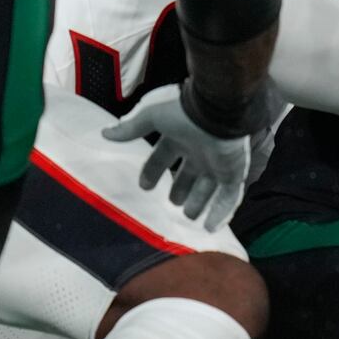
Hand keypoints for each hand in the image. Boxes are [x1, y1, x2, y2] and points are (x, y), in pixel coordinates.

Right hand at [102, 82, 255, 231]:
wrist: (216, 110)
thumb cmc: (184, 112)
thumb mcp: (152, 118)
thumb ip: (130, 128)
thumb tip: (105, 133)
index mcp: (181, 137)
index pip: (164, 156)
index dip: (154, 170)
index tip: (145, 186)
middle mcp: (200, 151)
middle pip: (190, 174)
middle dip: (182, 189)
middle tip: (174, 203)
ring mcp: (218, 163)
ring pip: (209, 188)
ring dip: (199, 202)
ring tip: (189, 216)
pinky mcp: (234, 173)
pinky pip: (228, 197)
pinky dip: (221, 213)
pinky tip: (211, 227)